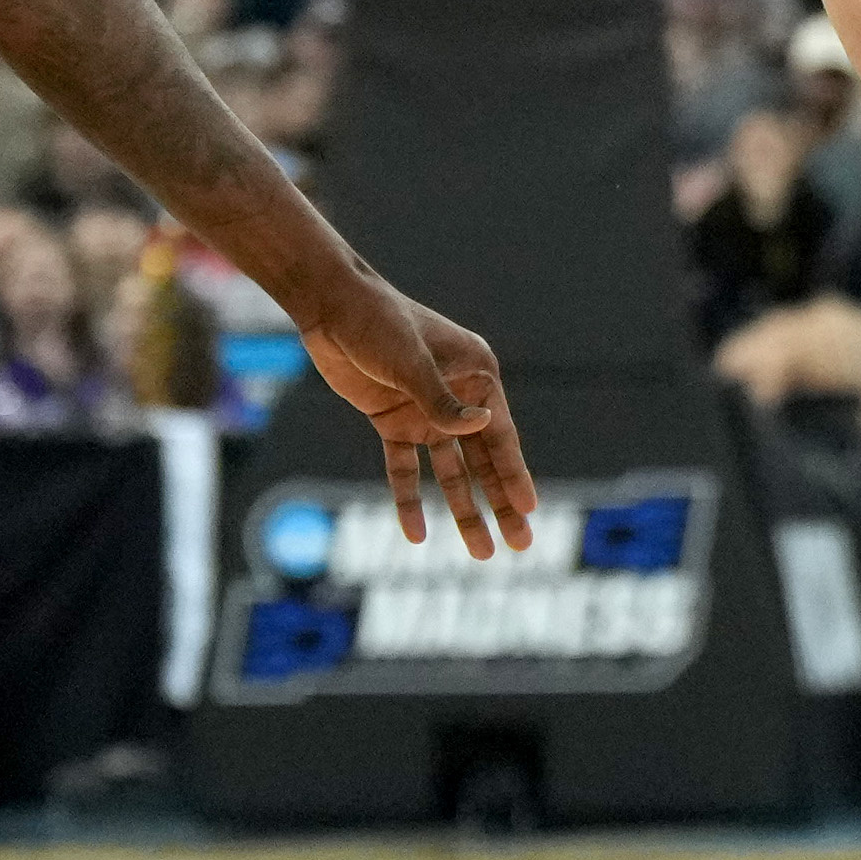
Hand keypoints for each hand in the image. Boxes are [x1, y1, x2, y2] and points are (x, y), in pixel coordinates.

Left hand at [301, 282, 536, 558]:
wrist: (330, 307)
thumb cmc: (378, 322)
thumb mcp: (410, 361)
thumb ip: (442, 401)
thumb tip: (484, 426)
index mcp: (476, 374)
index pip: (500, 434)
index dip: (515, 475)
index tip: (530, 510)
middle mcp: (457, 397)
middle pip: (483, 461)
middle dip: (500, 503)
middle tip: (521, 544)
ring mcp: (424, 412)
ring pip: (450, 472)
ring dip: (463, 510)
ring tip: (482, 553)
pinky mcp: (392, 421)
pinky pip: (405, 468)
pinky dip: (409, 499)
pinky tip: (416, 533)